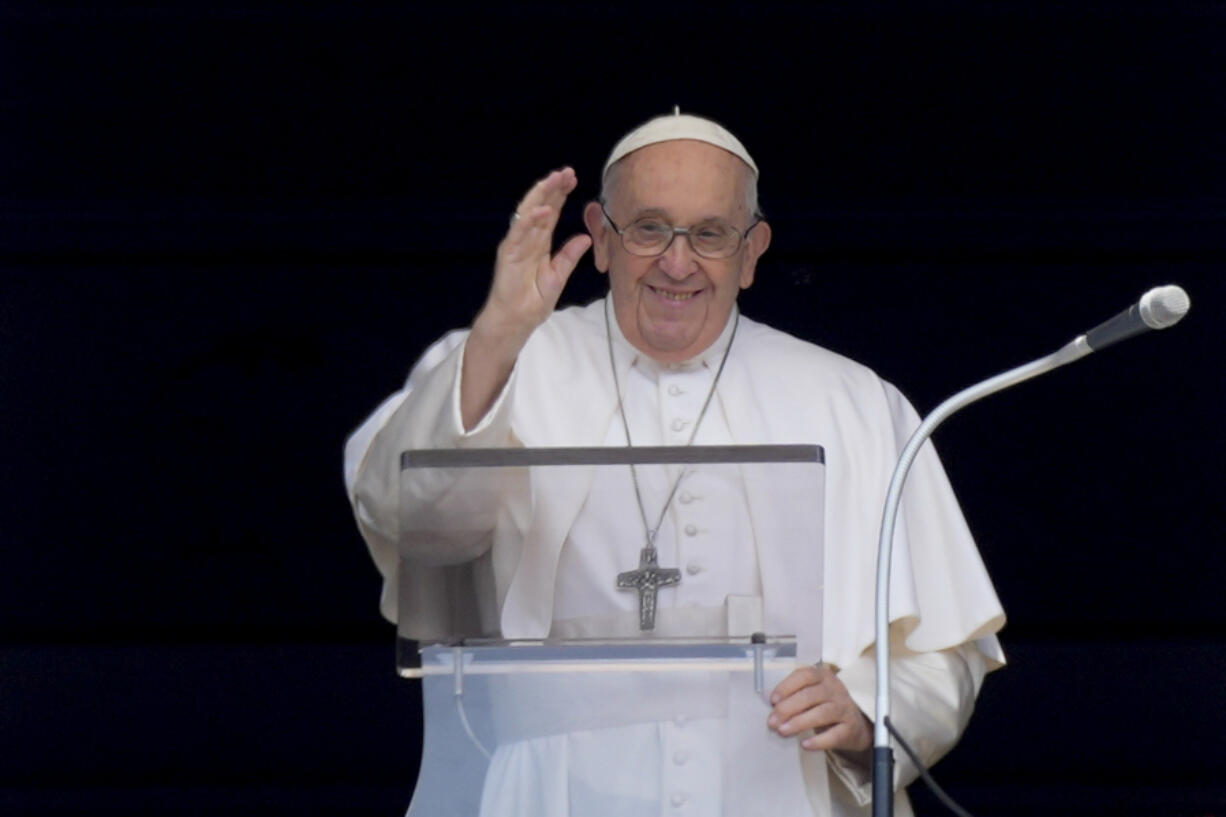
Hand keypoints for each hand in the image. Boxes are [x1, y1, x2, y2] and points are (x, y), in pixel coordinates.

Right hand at [460, 168, 591, 429]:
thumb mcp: (558, 276)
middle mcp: (527, 239)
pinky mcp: (508, 254)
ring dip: (541, 196)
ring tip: (555, 180)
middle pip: (540, 206)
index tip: (573, 178)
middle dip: (553, 188)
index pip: (551, 212)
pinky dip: (530, 220)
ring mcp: (516, 245)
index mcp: (539, 243)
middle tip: (567, 171)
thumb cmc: (533, 301)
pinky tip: (543, 209)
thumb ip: (569, 256)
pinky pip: (519, 233)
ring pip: (528, 213)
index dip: (560, 194)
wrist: (516, 321)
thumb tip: (586, 237)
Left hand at [768, 664, 871, 755]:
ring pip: (821, 714)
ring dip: (799, 723)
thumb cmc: (824, 705)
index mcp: (823, 676)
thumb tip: (772, 707)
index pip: (804, 675)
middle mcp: (835, 689)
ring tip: (782, 731)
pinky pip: (834, 735)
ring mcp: (844, 708)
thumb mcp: (813, 693)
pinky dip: (818, 741)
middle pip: (810, 696)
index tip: (772, 700)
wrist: (854, 724)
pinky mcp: (850, 728)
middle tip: (772, 721)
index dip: (786, 686)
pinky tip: (805, 745)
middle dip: (788, 708)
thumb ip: (795, 694)